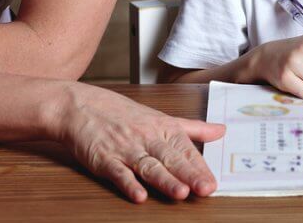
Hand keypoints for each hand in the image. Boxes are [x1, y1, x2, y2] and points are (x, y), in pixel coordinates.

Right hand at [51, 83, 224, 202]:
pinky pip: (118, 172)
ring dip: (164, 180)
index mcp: (162, 127)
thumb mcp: (161, 117)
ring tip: (181, 193)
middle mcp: (146, 138)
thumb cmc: (122, 113)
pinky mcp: (104, 158)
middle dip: (189, 174)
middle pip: (170, 158)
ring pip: (148, 166)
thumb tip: (221, 131)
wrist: (81, 106)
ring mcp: (125, 149)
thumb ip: (192, 127)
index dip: (199, 167)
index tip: (213, 183)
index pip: (185, 149)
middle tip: (205, 189)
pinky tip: (139, 195)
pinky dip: (128, 184)